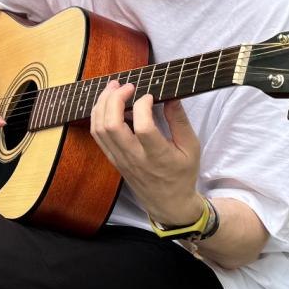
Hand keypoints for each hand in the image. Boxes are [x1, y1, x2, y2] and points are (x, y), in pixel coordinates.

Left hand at [89, 82, 202, 223]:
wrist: (168, 203)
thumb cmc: (182, 174)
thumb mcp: (191, 148)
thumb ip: (180, 121)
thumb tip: (171, 96)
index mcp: (158, 156)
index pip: (143, 127)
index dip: (143, 106)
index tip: (151, 95)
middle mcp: (134, 158)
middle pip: (112, 125)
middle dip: (114, 99)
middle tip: (126, 85)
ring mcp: (120, 159)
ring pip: (99, 129)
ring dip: (102, 104)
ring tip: (113, 88)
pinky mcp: (113, 160)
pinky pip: (98, 136)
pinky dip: (98, 116)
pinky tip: (107, 104)